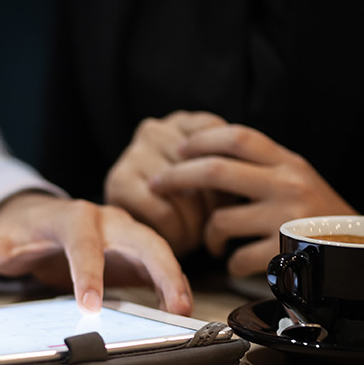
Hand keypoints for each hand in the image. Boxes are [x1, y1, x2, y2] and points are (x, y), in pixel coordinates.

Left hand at [0, 192, 191, 314]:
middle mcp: (104, 220)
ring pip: (157, 248)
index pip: (83, 244)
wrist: (36, 220)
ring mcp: (123, 233)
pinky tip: (178, 309)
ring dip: (174, 276)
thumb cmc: (22, 231)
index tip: (90, 305)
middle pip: (140, 238)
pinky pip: (158, 264)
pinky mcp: (132, 251)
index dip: (89, 274)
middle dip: (159, 268)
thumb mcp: (1, 241)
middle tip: (173, 303)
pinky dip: (171, 283)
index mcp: (72, 217)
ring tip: (183, 309)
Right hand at [104, 111, 226, 255]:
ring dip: (197, 224)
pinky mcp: (119, 182)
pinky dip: (178, 233)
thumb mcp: (212, 179)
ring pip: (184, 191)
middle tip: (219, 227)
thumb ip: (228, 169)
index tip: (235, 199)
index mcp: (181, 122)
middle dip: (215, 203)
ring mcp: (133, 153)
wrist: (132, 230)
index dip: (235, 173)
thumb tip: (245, 184)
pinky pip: (163, 211)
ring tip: (200, 239)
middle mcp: (154, 130)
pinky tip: (180, 242)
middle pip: (203, 166)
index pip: (224, 138)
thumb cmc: (185, 202)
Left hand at [150, 124, 356, 275]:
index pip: (237, 136)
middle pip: (216, 171)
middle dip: (177, 176)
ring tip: (212, 239)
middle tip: (157, 183)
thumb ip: (259, 165)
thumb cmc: (319, 214)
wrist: (359, 250)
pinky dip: (229, 261)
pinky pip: (236, 257)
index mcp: (288, 162)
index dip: (201, 139)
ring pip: (220, 219)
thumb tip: (205, 152)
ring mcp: (286, 219)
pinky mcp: (286, 253)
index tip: (179, 148)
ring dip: (206, 232)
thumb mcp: (296, 177)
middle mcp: (288, 184)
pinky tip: (234, 260)